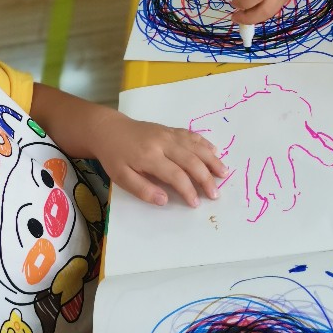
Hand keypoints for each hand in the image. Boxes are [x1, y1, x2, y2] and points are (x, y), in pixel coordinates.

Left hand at [91, 109, 225, 206]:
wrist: (108, 129)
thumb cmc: (114, 156)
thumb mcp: (121, 177)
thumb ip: (142, 190)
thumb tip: (164, 200)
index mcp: (149, 156)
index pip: (175, 175)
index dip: (188, 190)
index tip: (196, 203)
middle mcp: (162, 143)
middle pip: (191, 160)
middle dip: (205, 178)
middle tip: (215, 193)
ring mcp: (168, 134)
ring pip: (195, 146)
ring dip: (211, 159)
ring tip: (224, 172)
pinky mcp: (170, 129)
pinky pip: (191, 135)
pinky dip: (204, 143)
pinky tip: (214, 151)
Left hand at [232, 0, 310, 25]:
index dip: (243, 2)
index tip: (233, 1)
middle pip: (265, 11)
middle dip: (248, 18)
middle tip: (236, 17)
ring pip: (271, 12)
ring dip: (256, 17)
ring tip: (244, 13)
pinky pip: (276, 7)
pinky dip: (264, 10)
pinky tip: (256, 6)